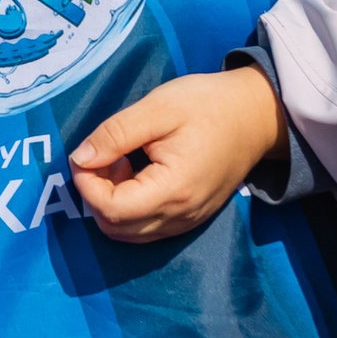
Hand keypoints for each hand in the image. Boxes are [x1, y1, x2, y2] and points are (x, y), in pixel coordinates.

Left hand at [71, 66, 285, 242]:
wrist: (255, 115)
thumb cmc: (208, 105)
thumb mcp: (156, 109)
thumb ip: (115, 134)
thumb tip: (81, 157)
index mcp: (174, 190)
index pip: (111, 210)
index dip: (85, 184)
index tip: (86, 154)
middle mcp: (182, 215)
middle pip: (116, 228)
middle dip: (94, 194)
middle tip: (103, 156)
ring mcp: (188, 220)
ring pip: (130, 232)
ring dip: (110, 202)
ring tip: (119, 162)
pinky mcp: (191, 216)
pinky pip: (148, 227)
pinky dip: (129, 207)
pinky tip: (135, 173)